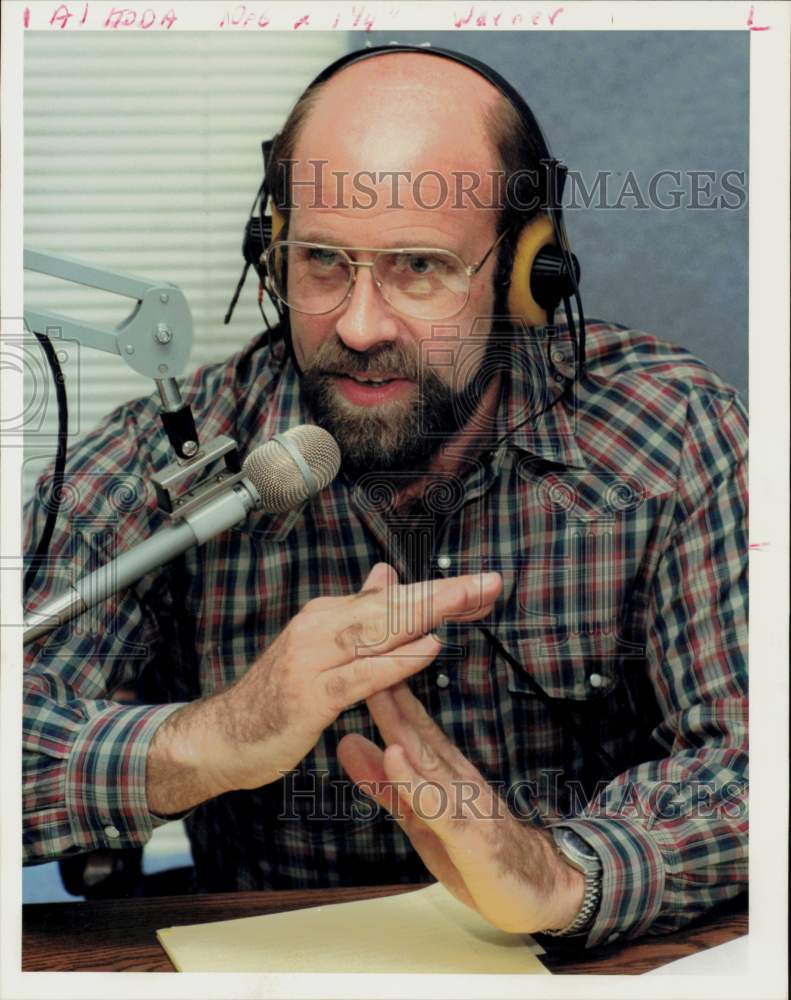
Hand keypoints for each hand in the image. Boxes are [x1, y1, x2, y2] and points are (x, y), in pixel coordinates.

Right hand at [148, 562, 501, 809]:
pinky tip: (426, 649)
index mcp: (329, 616)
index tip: (482, 586)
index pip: (393, 597)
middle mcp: (322, 627)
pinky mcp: (310, 695)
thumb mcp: (319, 645)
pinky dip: (396, 661)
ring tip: (468, 602)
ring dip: (428, 614)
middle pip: (393, 606)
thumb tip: (386, 574)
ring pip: (380, 631)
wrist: (222, 735)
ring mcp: (313, 659)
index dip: (440, 591)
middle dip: (444, 594)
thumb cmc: (276, 695)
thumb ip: (356, 613)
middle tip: (489, 584)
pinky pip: (361, 675)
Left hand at [338, 596, 584, 933]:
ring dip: (402, 724)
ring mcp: (465, 804)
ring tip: (378, 690)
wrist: (544, 891)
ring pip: (429, 759)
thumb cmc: (478, 854)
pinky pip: (440, 806)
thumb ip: (386, 785)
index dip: (384, 688)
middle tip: (367, 650)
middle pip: (417, 729)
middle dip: (389, 690)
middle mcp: (455, 778)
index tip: (362, 653)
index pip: (411, 723)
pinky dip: (416, 782)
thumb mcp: (422, 819)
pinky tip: (396, 758)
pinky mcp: (471, 837)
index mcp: (443, 772)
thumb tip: (348, 744)